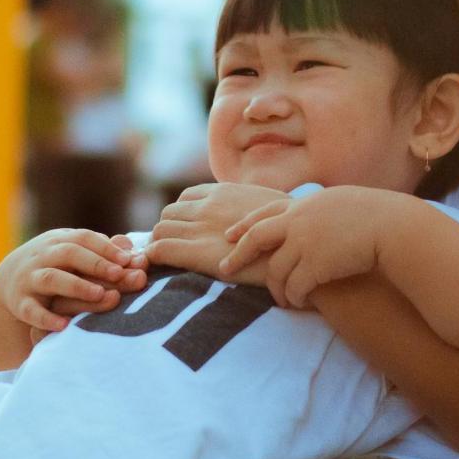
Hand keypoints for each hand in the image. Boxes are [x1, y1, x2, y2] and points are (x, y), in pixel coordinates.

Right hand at [0, 228, 148, 337]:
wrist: (10, 281)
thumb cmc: (57, 267)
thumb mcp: (75, 255)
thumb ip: (103, 252)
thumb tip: (131, 247)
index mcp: (60, 242)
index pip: (84, 238)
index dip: (106, 248)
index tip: (128, 259)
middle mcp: (43, 257)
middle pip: (68, 253)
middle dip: (95, 263)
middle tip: (119, 274)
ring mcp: (30, 279)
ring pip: (51, 278)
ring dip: (76, 285)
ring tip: (100, 294)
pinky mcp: (21, 304)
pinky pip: (31, 311)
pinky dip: (47, 318)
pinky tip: (65, 326)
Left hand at [147, 182, 289, 282]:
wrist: (304, 250)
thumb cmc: (295, 234)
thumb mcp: (271, 208)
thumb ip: (251, 208)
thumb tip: (248, 216)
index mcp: (225, 192)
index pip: (186, 198)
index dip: (184, 215)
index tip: (189, 231)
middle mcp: (208, 206)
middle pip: (169, 213)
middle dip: (169, 230)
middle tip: (177, 249)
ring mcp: (201, 227)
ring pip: (160, 230)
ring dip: (161, 243)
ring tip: (170, 261)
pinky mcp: (198, 252)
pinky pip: (160, 249)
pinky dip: (154, 256)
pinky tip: (160, 266)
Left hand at [219, 186, 398, 307]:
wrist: (394, 228)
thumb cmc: (379, 216)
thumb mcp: (343, 203)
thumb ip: (322, 211)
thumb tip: (317, 215)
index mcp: (305, 204)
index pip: (266, 213)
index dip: (245, 225)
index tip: (229, 235)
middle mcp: (298, 221)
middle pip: (256, 238)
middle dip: (237, 255)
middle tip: (224, 269)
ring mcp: (304, 242)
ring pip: (276, 271)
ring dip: (277, 289)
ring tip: (282, 300)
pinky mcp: (315, 265)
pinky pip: (294, 287)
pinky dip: (294, 297)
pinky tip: (298, 303)